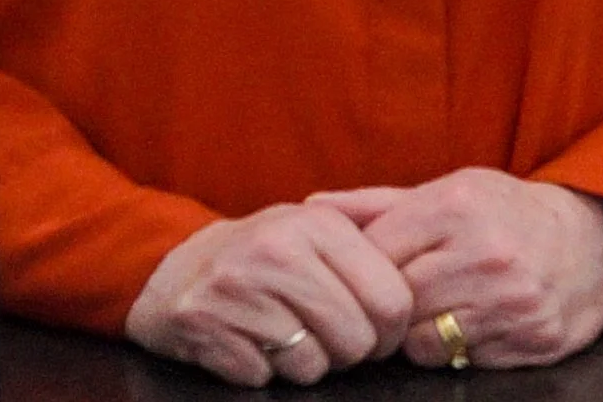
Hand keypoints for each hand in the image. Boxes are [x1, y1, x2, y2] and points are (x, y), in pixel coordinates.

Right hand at [125, 202, 415, 387]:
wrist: (177, 268)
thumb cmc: (266, 252)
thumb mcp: (316, 227)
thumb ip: (370, 244)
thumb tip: (424, 281)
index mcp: (318, 223)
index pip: (392, 300)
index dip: (391, 330)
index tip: (375, 328)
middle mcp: (280, 250)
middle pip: (357, 342)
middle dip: (349, 351)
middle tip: (326, 333)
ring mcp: (240, 290)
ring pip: (314, 366)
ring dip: (305, 362)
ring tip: (284, 331)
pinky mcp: (209, 327)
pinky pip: (267, 379)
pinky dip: (264, 370)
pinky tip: (252, 340)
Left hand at [310, 170, 602, 369]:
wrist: (591, 246)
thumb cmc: (506, 213)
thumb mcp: (448, 190)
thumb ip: (377, 204)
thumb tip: (311, 207)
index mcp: (455, 206)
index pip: (376, 252)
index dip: (361, 270)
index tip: (361, 276)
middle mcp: (483, 253)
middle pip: (396, 301)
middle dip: (386, 306)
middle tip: (393, 300)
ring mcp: (508, 301)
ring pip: (422, 341)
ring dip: (416, 333)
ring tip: (432, 309)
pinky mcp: (528, 341)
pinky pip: (460, 361)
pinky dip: (453, 349)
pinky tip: (466, 323)